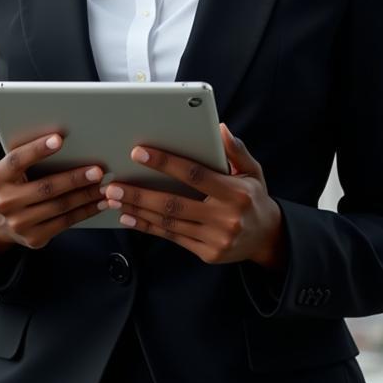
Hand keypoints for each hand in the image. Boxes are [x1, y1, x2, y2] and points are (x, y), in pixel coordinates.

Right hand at [0, 133, 107, 251]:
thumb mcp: (14, 169)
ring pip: (59, 207)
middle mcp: (5, 202)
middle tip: (97, 171)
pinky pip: (65, 223)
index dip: (37, 149)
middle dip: (74, 178)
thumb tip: (66, 139)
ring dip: (86, 196)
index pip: (16, 160)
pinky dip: (85, 211)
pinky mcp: (33, 238)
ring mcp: (18, 223)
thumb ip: (31, 157)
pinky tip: (99, 202)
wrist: (0, 220)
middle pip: (44, 188)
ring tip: (104, 186)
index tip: (59, 139)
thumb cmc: (16, 182)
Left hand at [100, 123, 285, 268]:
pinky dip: (148, 227)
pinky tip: (130, 217)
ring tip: (114, 199)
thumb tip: (219, 128)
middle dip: (140, 193)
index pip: (195, 175)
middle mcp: (225, 218)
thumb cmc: (254, 197)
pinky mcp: (207, 253)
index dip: (166, 162)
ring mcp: (215, 239)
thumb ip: (236, 150)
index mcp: (235, 193)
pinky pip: (172, 237)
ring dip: (138, 211)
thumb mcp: (253, 170)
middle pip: (174, 203)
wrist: (268, 238)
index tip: (140, 152)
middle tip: (113, 185)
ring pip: (169, 222)